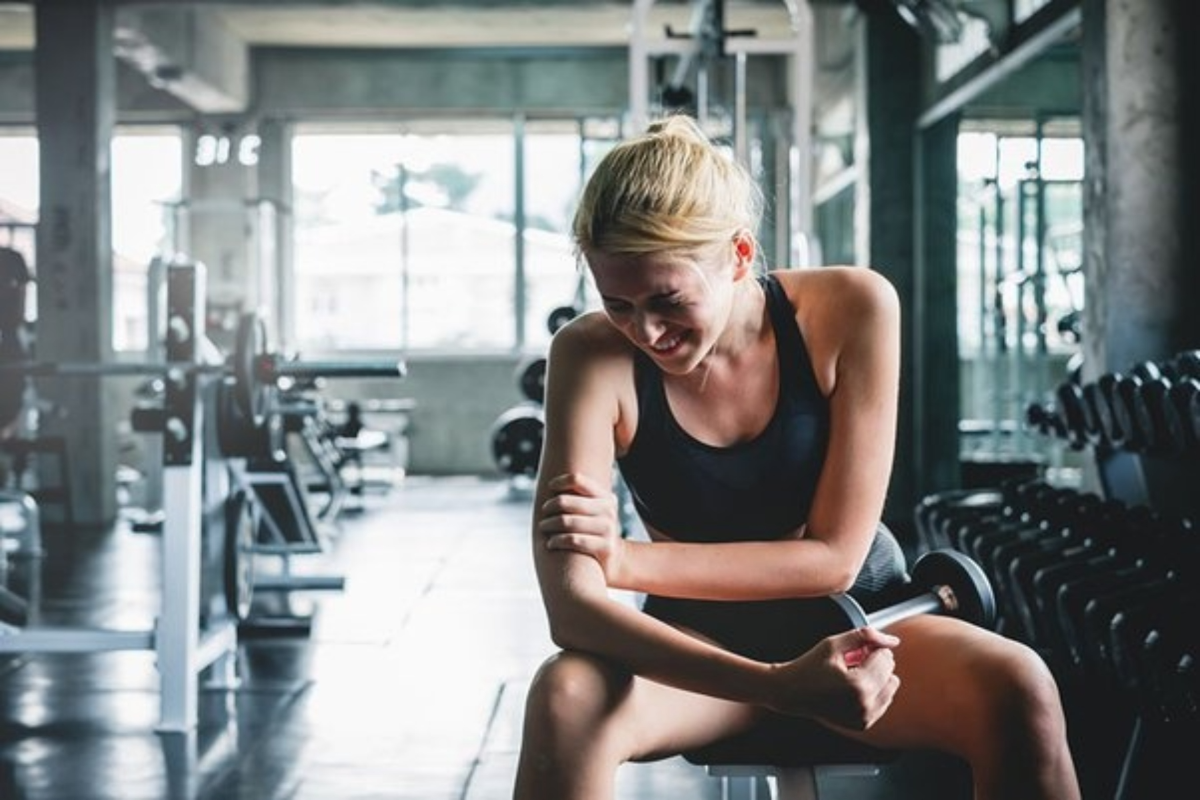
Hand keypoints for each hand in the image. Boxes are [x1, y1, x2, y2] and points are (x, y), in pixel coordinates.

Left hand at [539, 472, 625, 583]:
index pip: (577, 479)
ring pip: (567, 521)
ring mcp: (608, 529)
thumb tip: (548, 482)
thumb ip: (579, 497)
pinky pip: (573, 540)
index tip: (550, 488)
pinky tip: (550, 543)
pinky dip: (557, 541)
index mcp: (606, 497)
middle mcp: (609, 510)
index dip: (559, 482)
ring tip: (543, 527)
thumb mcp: (592, 511)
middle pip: (567, 501)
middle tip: (543, 513)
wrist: (613, 559)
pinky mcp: (606, 547)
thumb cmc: (593, 531)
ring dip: (549, 525)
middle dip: (549, 507)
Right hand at [767, 627, 900, 730]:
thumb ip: (865, 636)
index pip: (885, 658)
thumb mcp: (833, 644)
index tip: (853, 651)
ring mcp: (864, 718)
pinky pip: (883, 702)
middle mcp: (864, 705)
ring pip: (891, 688)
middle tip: (852, 662)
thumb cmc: (809, 667)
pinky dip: (872, 692)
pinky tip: (852, 688)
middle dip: (875, 663)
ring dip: (876, 678)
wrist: (790, 693)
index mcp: (858, 685)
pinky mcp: (863, 724)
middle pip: (891, 673)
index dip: (870, 648)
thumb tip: (893, 641)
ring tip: (852, 675)